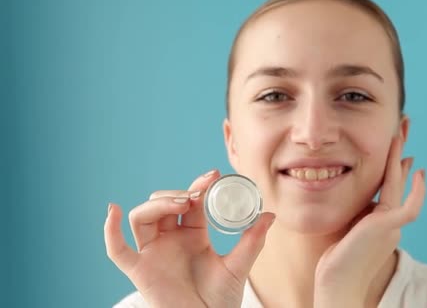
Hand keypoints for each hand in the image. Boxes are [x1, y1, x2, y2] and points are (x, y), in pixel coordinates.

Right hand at [104, 170, 274, 307]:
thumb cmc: (220, 300)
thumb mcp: (238, 267)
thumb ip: (252, 241)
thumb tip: (270, 214)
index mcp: (193, 234)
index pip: (190, 201)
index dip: (198, 186)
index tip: (213, 176)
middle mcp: (170, 239)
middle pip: (163, 204)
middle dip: (177, 194)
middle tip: (196, 196)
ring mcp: (152, 253)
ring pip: (142, 217)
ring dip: (157, 204)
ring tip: (180, 204)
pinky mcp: (139, 270)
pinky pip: (117, 250)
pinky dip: (110, 231)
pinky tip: (113, 210)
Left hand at [314, 136, 426, 306]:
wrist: (337, 284)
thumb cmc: (337, 260)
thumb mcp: (348, 227)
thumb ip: (356, 211)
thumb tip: (360, 193)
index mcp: (380, 221)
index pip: (390, 187)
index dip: (396, 166)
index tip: (399, 150)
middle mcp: (390, 222)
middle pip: (398, 180)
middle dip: (400, 152)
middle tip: (403, 127)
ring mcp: (391, 225)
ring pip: (401, 185)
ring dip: (400, 157)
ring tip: (401, 132)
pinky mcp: (389, 227)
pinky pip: (410, 206)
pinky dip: (416, 190)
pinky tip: (418, 171)